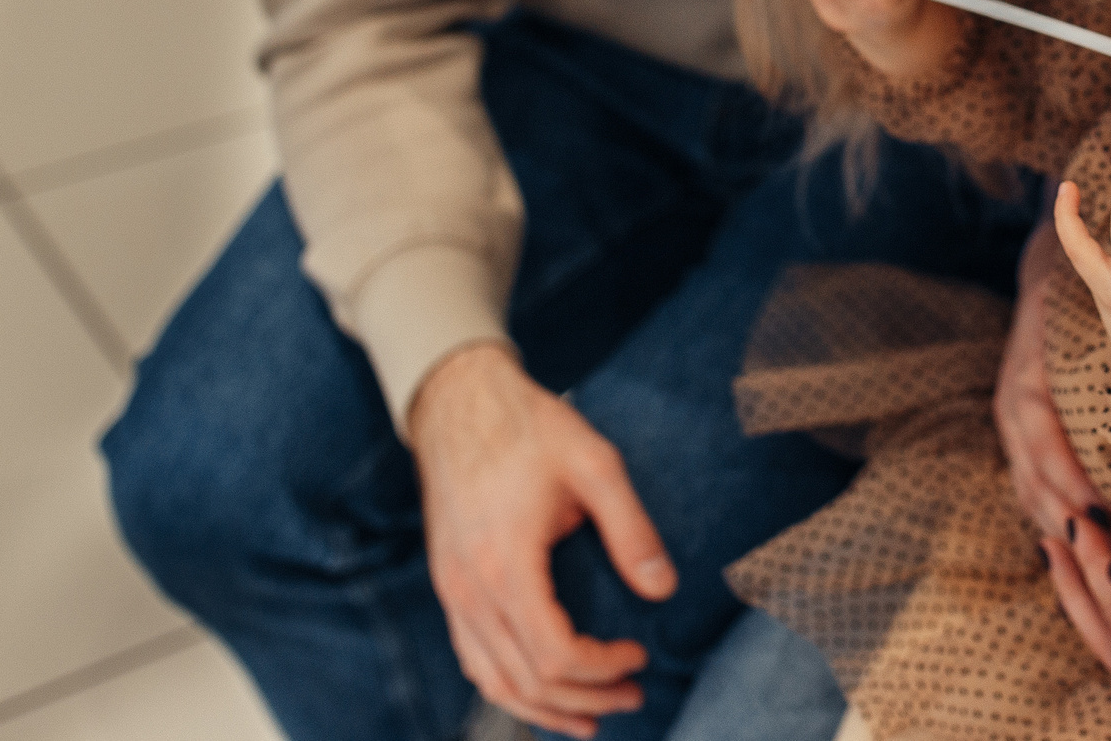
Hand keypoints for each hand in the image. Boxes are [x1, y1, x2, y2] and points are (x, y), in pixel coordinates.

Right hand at [406, 344, 677, 737]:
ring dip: (545, 708)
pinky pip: (473, 659)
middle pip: (526, 680)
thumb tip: (663, 589)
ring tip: (592, 718)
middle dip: (585, 699)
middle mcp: (469, 590)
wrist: (458, 400)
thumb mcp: (595, 463)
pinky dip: (508, 687)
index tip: (639, 653)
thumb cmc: (529, 426)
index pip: (555, 654)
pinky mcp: (447, 586)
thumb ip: (631, 528)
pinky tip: (541, 691)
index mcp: (505, 564)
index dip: (602, 668)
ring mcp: (451, 592)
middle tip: (633, 694)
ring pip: (493, 682)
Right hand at [997, 217, 1108, 536]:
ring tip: (1102, 558)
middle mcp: (1012, 409)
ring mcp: (1010, 424)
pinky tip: (1080, 541)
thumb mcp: (1092, 323)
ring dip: (1062, 527)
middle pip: (1034, 482)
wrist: (1047, 272)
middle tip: (1110, 555)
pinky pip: (1029, 484)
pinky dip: (1052, 514)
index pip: (1044, 451)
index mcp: (1027, 387)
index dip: (1072, 489)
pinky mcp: (1018, 433)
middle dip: (1069, 522)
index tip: (1106, 519)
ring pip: (1029, 490)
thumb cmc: (1080, 301)